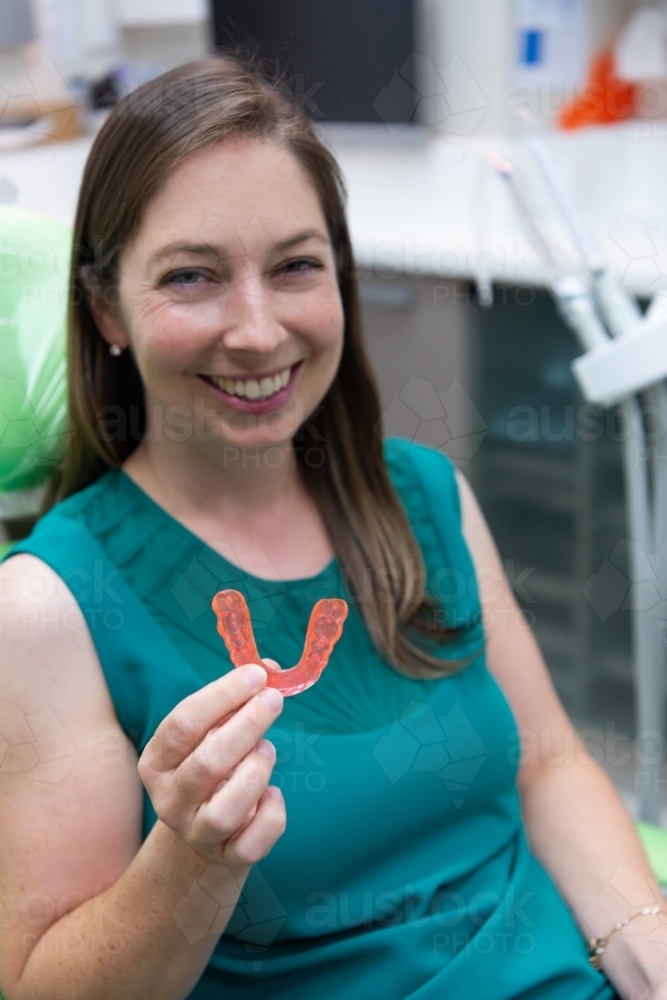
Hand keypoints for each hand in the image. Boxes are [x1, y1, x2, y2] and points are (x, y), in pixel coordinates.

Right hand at [137, 661, 285, 867]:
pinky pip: (252, 843)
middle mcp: (169, 800)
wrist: (202, 835)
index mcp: (156, 762)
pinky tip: (273, 794)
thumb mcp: (210, 734)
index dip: (222, 696)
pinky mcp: (226, 856)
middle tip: (273, 701)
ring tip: (267, 750)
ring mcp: (196, 832)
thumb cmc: (210, 768)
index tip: (256, 675)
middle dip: (246, 726)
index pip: (183, 724)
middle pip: (206, 764)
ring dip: (255, 772)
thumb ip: (234, 702)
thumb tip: (270, 668)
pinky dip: (271, 815)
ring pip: (224, 810)